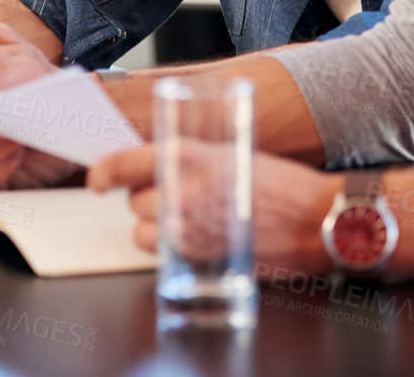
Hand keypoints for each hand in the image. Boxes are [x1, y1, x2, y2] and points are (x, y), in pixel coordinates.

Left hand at [89, 146, 336, 278]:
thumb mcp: (231, 153)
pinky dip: (173, 249)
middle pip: (134, 200)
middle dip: (152, 199)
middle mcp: (178, 192)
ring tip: (193, 221)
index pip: (122, 164)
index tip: (96, 180)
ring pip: (143, 232)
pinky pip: (163, 255)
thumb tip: (158, 167)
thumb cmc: (282, 185)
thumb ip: (190, 161)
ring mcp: (185, 230)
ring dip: (157, 228)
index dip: (102, 173)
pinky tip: (201, 239)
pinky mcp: (196, 259)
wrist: (317, 220)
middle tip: (184, 197)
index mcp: (186, 157)